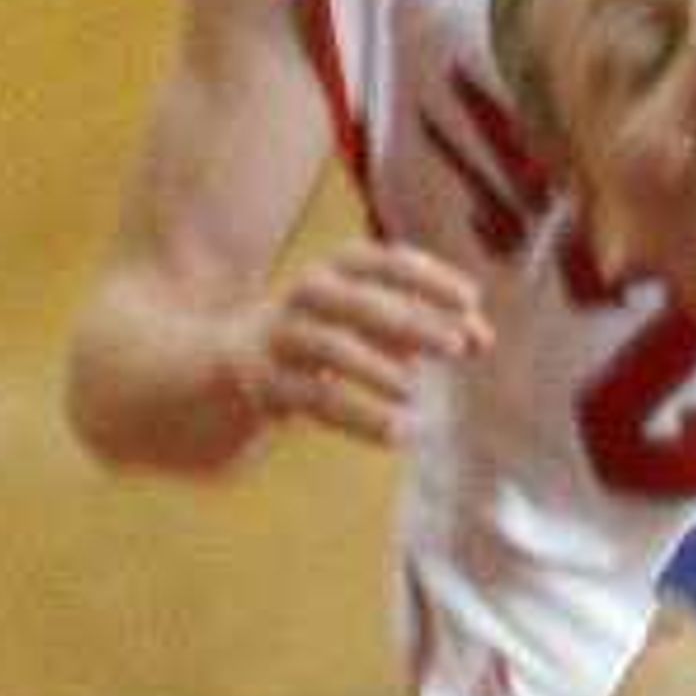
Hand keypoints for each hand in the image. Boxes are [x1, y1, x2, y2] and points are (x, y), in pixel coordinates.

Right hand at [235, 241, 487, 447]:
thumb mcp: (365, 330)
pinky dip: (356, 415)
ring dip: (375, 366)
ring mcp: (276, 340)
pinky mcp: (259, 385)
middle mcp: (301, 299)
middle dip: (407, 319)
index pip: (380, 262)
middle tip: (455, 346)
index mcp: (331, 275)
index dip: (426, 276)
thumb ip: (422, 330)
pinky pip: (309, 398)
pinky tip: (397, 434)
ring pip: (326, 344)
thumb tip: (482, 338)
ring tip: (413, 393)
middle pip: (353, 298)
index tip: (471, 299)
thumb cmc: (310, 348)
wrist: (212, 377)